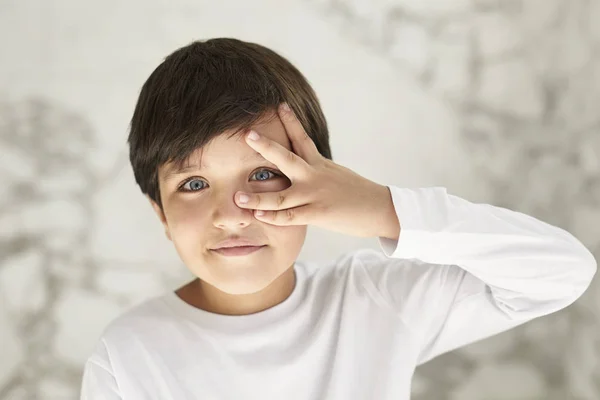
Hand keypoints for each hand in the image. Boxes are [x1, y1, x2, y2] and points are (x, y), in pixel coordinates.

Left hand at [235, 103, 396, 238]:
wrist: (380, 209)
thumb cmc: (357, 193)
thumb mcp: (336, 174)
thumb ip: (316, 169)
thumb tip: (303, 165)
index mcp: (319, 164)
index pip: (301, 138)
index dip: (289, 120)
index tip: (279, 103)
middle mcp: (315, 175)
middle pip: (286, 158)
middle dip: (266, 146)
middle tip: (247, 134)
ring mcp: (315, 194)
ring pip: (280, 195)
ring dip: (258, 196)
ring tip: (237, 195)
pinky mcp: (318, 213)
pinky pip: (290, 217)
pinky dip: (273, 216)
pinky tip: (258, 215)